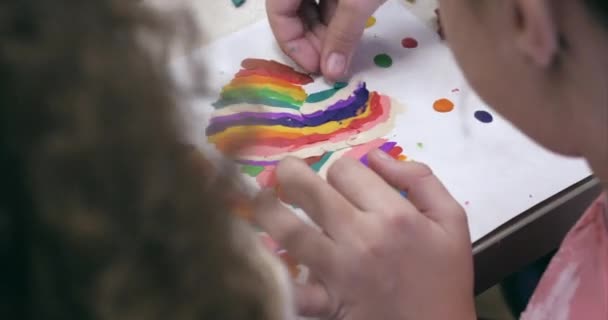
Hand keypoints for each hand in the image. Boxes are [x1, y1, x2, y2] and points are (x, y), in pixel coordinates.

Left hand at [254, 150, 475, 319]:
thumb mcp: (451, 219)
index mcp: (393, 214)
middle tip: (283, 173)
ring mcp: (339, 271)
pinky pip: (291, 285)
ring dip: (266, 208)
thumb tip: (377, 156)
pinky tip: (259, 250)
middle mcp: (361, 237)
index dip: (341, 169)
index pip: (345, 171)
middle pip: (310, 192)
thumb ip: (421, 179)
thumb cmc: (444, 276)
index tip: (343, 183)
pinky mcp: (326, 302)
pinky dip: (271, 269)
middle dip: (289, 173)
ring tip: (259, 197)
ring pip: (289, 230)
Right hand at [266, 0, 385, 81]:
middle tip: (332, 64)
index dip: (294, 43)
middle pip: (294, 11)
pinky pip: (332, 1)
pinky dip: (339, 19)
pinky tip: (351, 35)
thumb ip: (344, 33)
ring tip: (344, 54)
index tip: (316, 67)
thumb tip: (332, 74)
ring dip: (327, 33)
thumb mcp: (358, 0)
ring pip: (314, 6)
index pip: (278, 12)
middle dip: (312, 40)